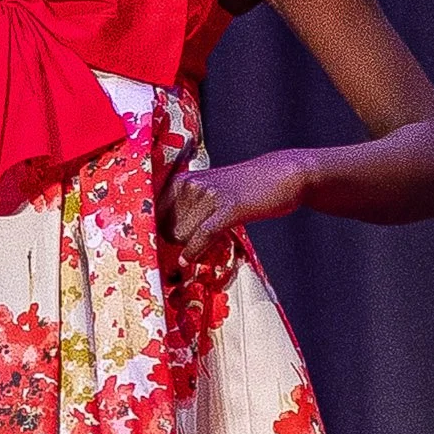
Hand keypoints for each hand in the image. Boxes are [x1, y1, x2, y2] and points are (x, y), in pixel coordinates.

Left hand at [159, 147, 307, 252]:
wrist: (282, 174)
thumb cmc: (244, 187)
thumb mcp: (209, 191)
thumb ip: (187, 208)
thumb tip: (166, 237)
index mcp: (181, 181)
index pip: (152, 213)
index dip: (153, 233)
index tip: (152, 249)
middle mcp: (190, 185)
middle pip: (166, 229)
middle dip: (174, 243)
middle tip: (186, 250)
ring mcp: (209, 195)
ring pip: (181, 235)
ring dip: (188, 248)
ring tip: (203, 248)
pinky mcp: (229, 207)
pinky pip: (202, 235)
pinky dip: (193, 251)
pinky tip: (188, 259)